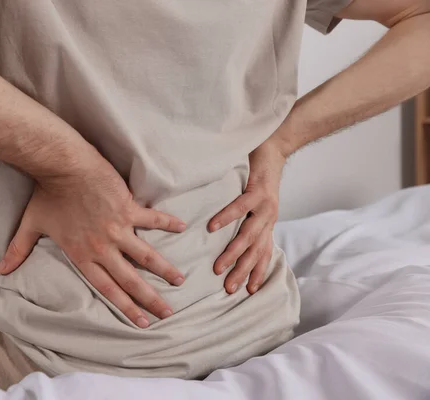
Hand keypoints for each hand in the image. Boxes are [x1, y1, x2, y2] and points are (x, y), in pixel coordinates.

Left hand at [0, 152, 186, 327]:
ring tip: (180, 281)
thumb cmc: (46, 194)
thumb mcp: (30, 226)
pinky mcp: (128, 208)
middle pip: (130, 279)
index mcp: (83, 255)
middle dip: (150, 299)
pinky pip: (152, 219)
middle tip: (167, 313)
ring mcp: (118, 228)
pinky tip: (183, 227)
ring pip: (146, 255)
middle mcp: (103, 247)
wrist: (62, 166)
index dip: (125, 306)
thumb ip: (18, 251)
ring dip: (164, 269)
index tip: (140, 321)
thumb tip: (0, 271)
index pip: (108, 289)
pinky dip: (167, 223)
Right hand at [208, 138, 286, 294]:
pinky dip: (226, 218)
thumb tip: (225, 236)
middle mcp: (268, 218)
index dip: (256, 273)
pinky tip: (213, 228)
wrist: (275, 148)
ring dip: (234, 253)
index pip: (263, 254)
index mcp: (266, 223)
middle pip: (256, 251)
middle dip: (242, 272)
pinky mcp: (258, 190)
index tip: (246, 292)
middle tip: (228, 289)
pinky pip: (240, 207)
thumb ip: (245, 219)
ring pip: (250, 235)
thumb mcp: (254, 202)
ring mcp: (265, 206)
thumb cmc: (258, 175)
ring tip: (219, 267)